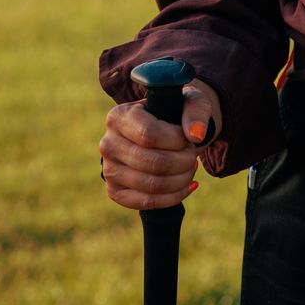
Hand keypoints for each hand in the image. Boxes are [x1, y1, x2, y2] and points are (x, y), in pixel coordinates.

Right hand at [98, 81, 222, 209]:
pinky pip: (146, 202)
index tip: (190, 138)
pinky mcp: (115, 192)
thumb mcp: (190, 102)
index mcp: (119, 116)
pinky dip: (173, 197)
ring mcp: (109, 170)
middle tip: (192, 154)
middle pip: (152, 163)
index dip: (177, 141)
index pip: (149, 135)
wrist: (164, 130)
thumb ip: (196, 112)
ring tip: (190, 167)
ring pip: (151, 184)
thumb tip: (196, 135)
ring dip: (181, 179)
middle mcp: (108, 144)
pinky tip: (187, 186)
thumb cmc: (177, 112)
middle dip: (183, 162)